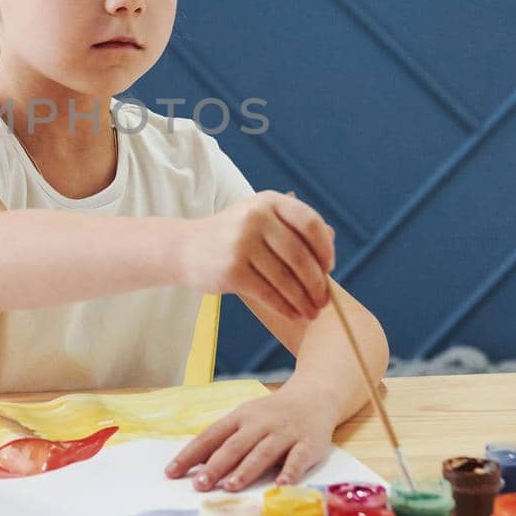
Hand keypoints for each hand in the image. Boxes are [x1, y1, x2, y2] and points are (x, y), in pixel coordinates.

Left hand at [164, 387, 334, 490]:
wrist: (315, 396)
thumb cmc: (272, 414)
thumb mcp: (245, 419)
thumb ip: (224, 440)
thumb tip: (195, 465)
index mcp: (240, 417)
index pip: (210, 436)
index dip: (190, 454)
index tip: (171, 472)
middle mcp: (260, 424)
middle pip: (234, 446)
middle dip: (216, 466)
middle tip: (199, 485)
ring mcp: (284, 433)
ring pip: (263, 452)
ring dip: (246, 470)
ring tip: (230, 487)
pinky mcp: (308, 443)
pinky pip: (298, 459)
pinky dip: (289, 472)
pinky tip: (280, 486)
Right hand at [178, 191, 334, 323]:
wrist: (184, 248)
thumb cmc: (232, 237)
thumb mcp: (261, 220)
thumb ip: (294, 228)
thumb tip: (330, 243)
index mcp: (269, 201)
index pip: (310, 222)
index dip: (325, 248)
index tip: (329, 268)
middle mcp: (256, 217)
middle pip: (300, 255)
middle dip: (317, 283)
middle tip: (324, 301)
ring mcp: (241, 243)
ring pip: (285, 278)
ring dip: (303, 300)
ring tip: (311, 312)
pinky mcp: (231, 270)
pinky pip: (268, 293)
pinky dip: (285, 307)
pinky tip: (293, 314)